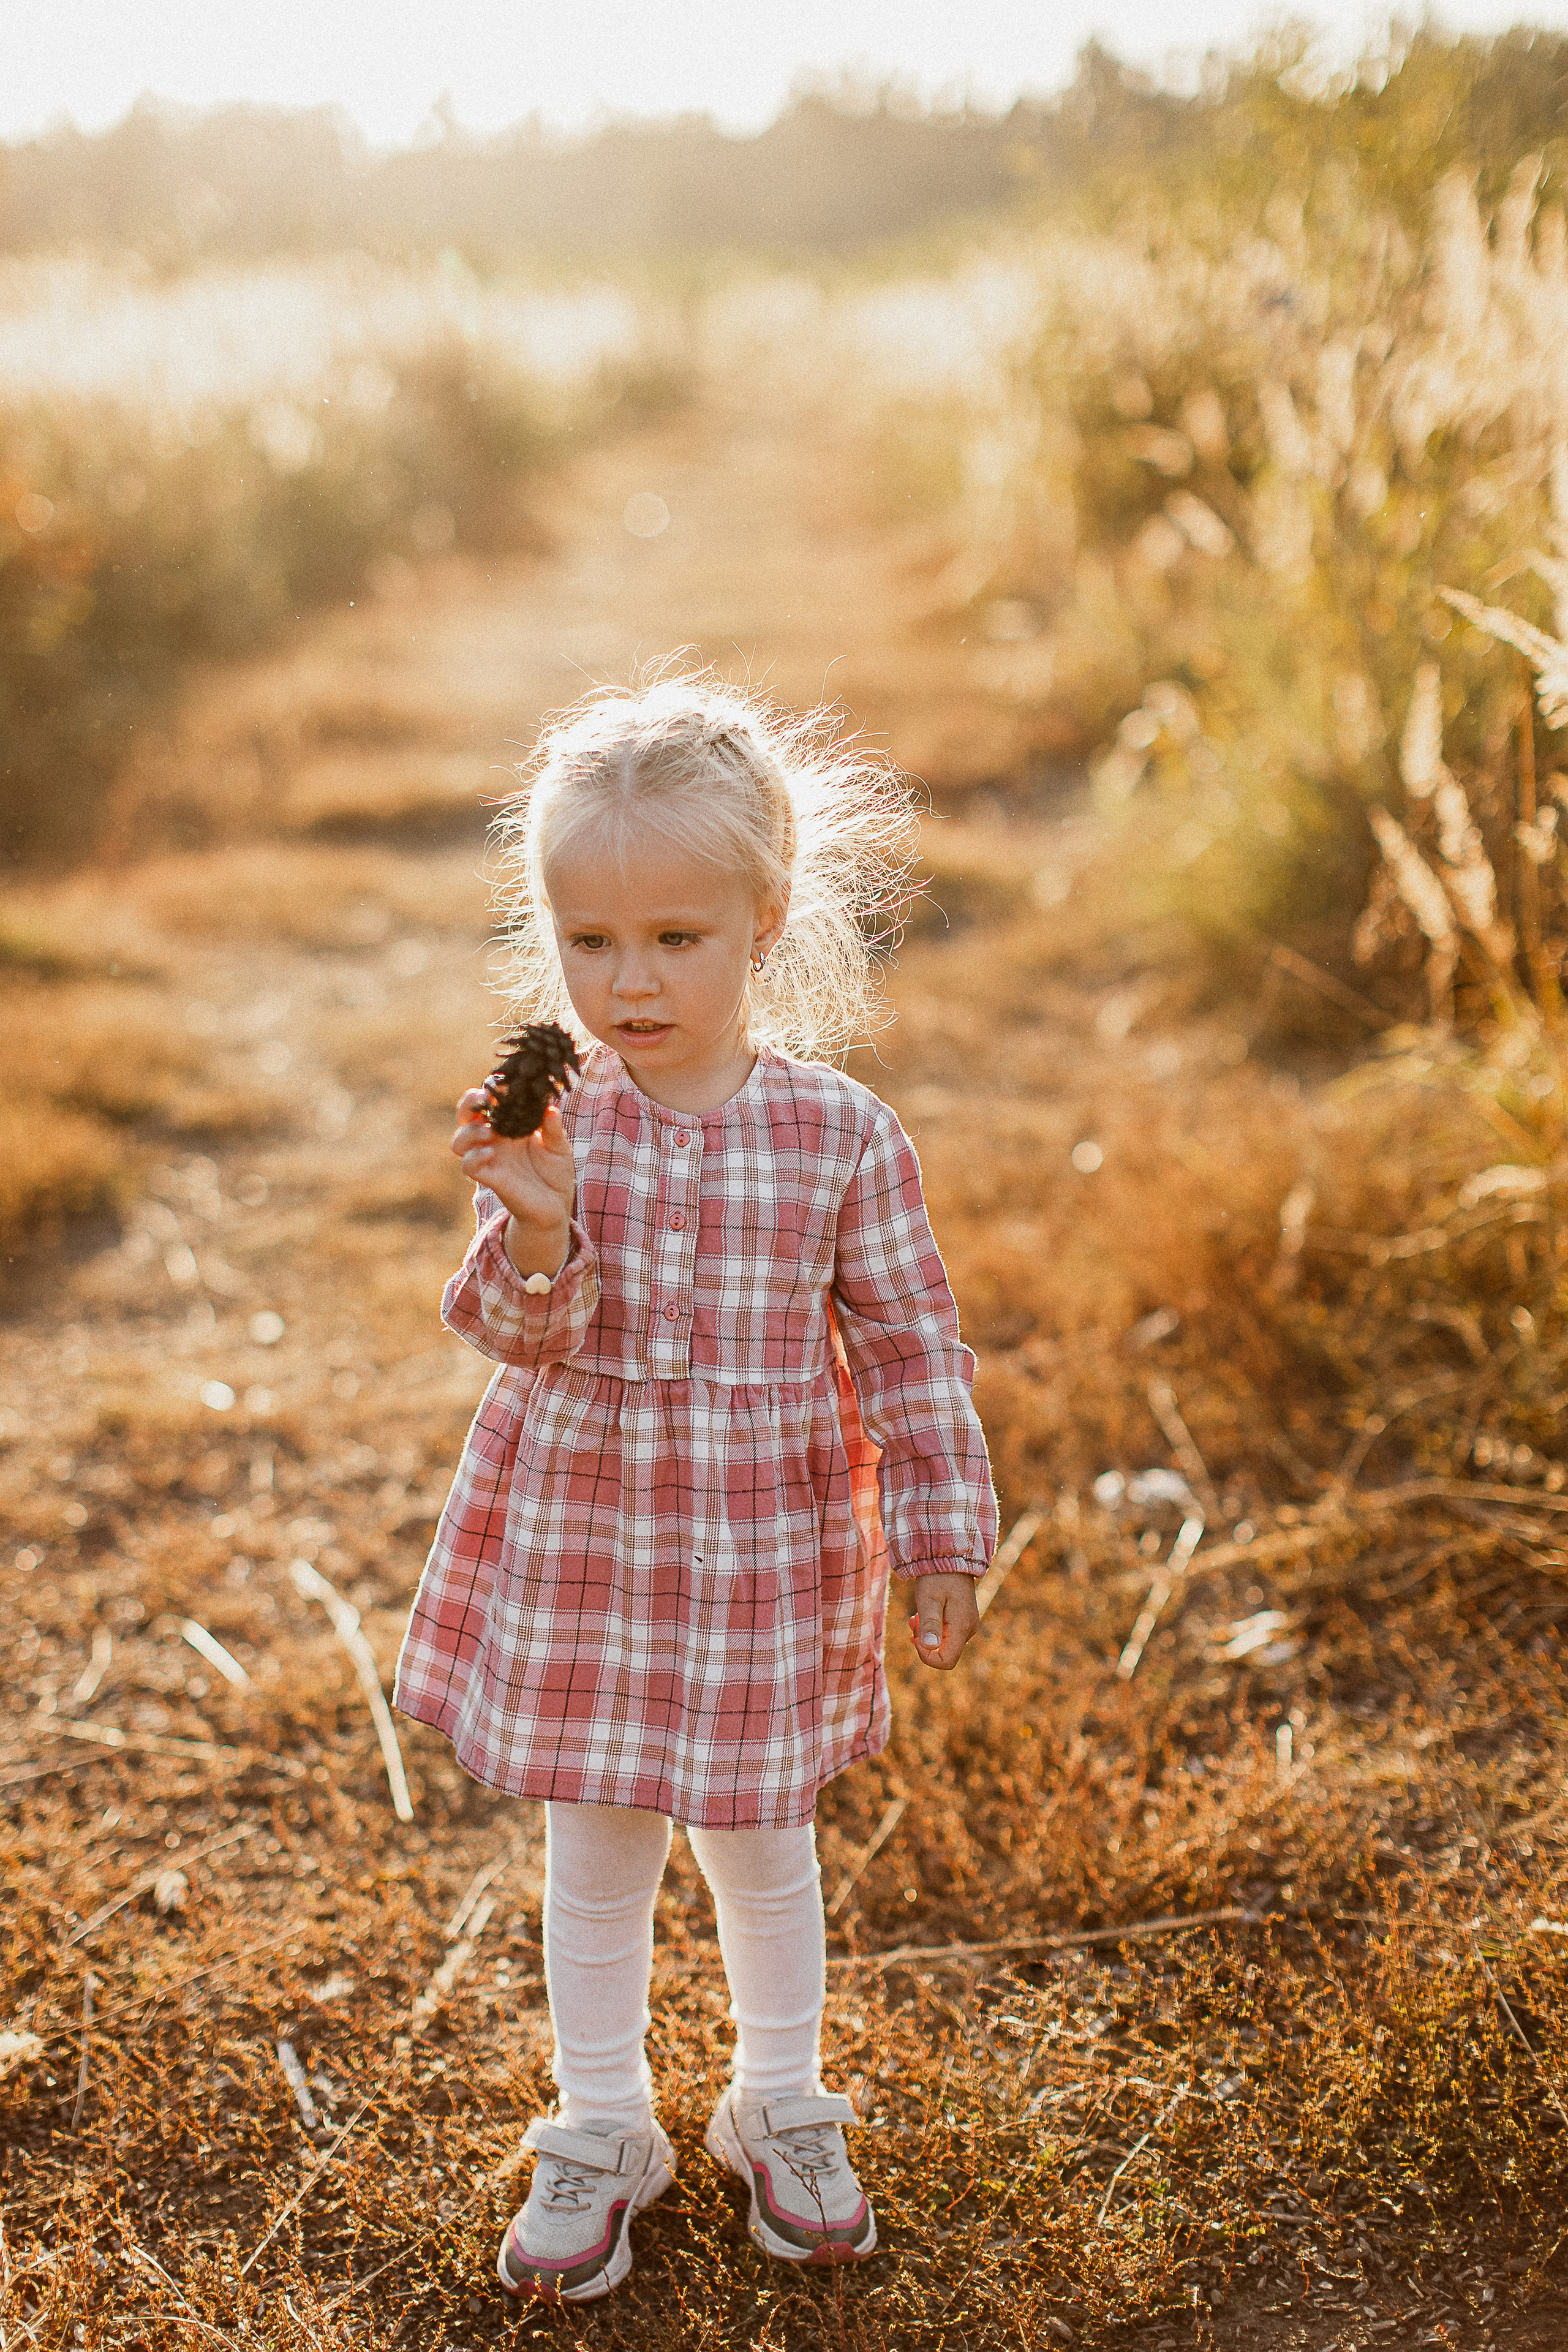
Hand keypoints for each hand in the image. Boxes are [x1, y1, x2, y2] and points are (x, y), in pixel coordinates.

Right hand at [451, 1089, 574, 1273]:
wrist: (556, 1207)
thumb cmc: (555, 1174)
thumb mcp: (559, 1147)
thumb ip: (553, 1128)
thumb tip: (550, 1108)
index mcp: (508, 1126)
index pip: (489, 1102)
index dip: (491, 1090)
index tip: (504, 1084)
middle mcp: (493, 1140)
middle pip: (465, 1116)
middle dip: (468, 1103)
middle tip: (484, 1098)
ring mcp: (489, 1159)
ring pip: (458, 1141)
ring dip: (469, 1131)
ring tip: (488, 1131)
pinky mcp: (489, 1178)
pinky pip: (468, 1166)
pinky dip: (474, 1157)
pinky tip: (490, 1153)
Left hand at [909, 1572, 980, 1670]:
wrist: (950, 1557)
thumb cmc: (937, 1577)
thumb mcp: (928, 1599)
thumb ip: (930, 1624)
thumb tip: (930, 1648)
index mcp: (962, 1627)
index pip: (947, 1661)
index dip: (927, 1657)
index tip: (913, 1638)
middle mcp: (969, 1629)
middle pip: (945, 1653)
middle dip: (924, 1643)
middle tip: (912, 1621)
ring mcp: (967, 1624)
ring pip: (944, 1643)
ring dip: (926, 1634)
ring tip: (915, 1615)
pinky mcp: (963, 1619)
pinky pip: (947, 1633)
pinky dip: (932, 1628)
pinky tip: (923, 1614)